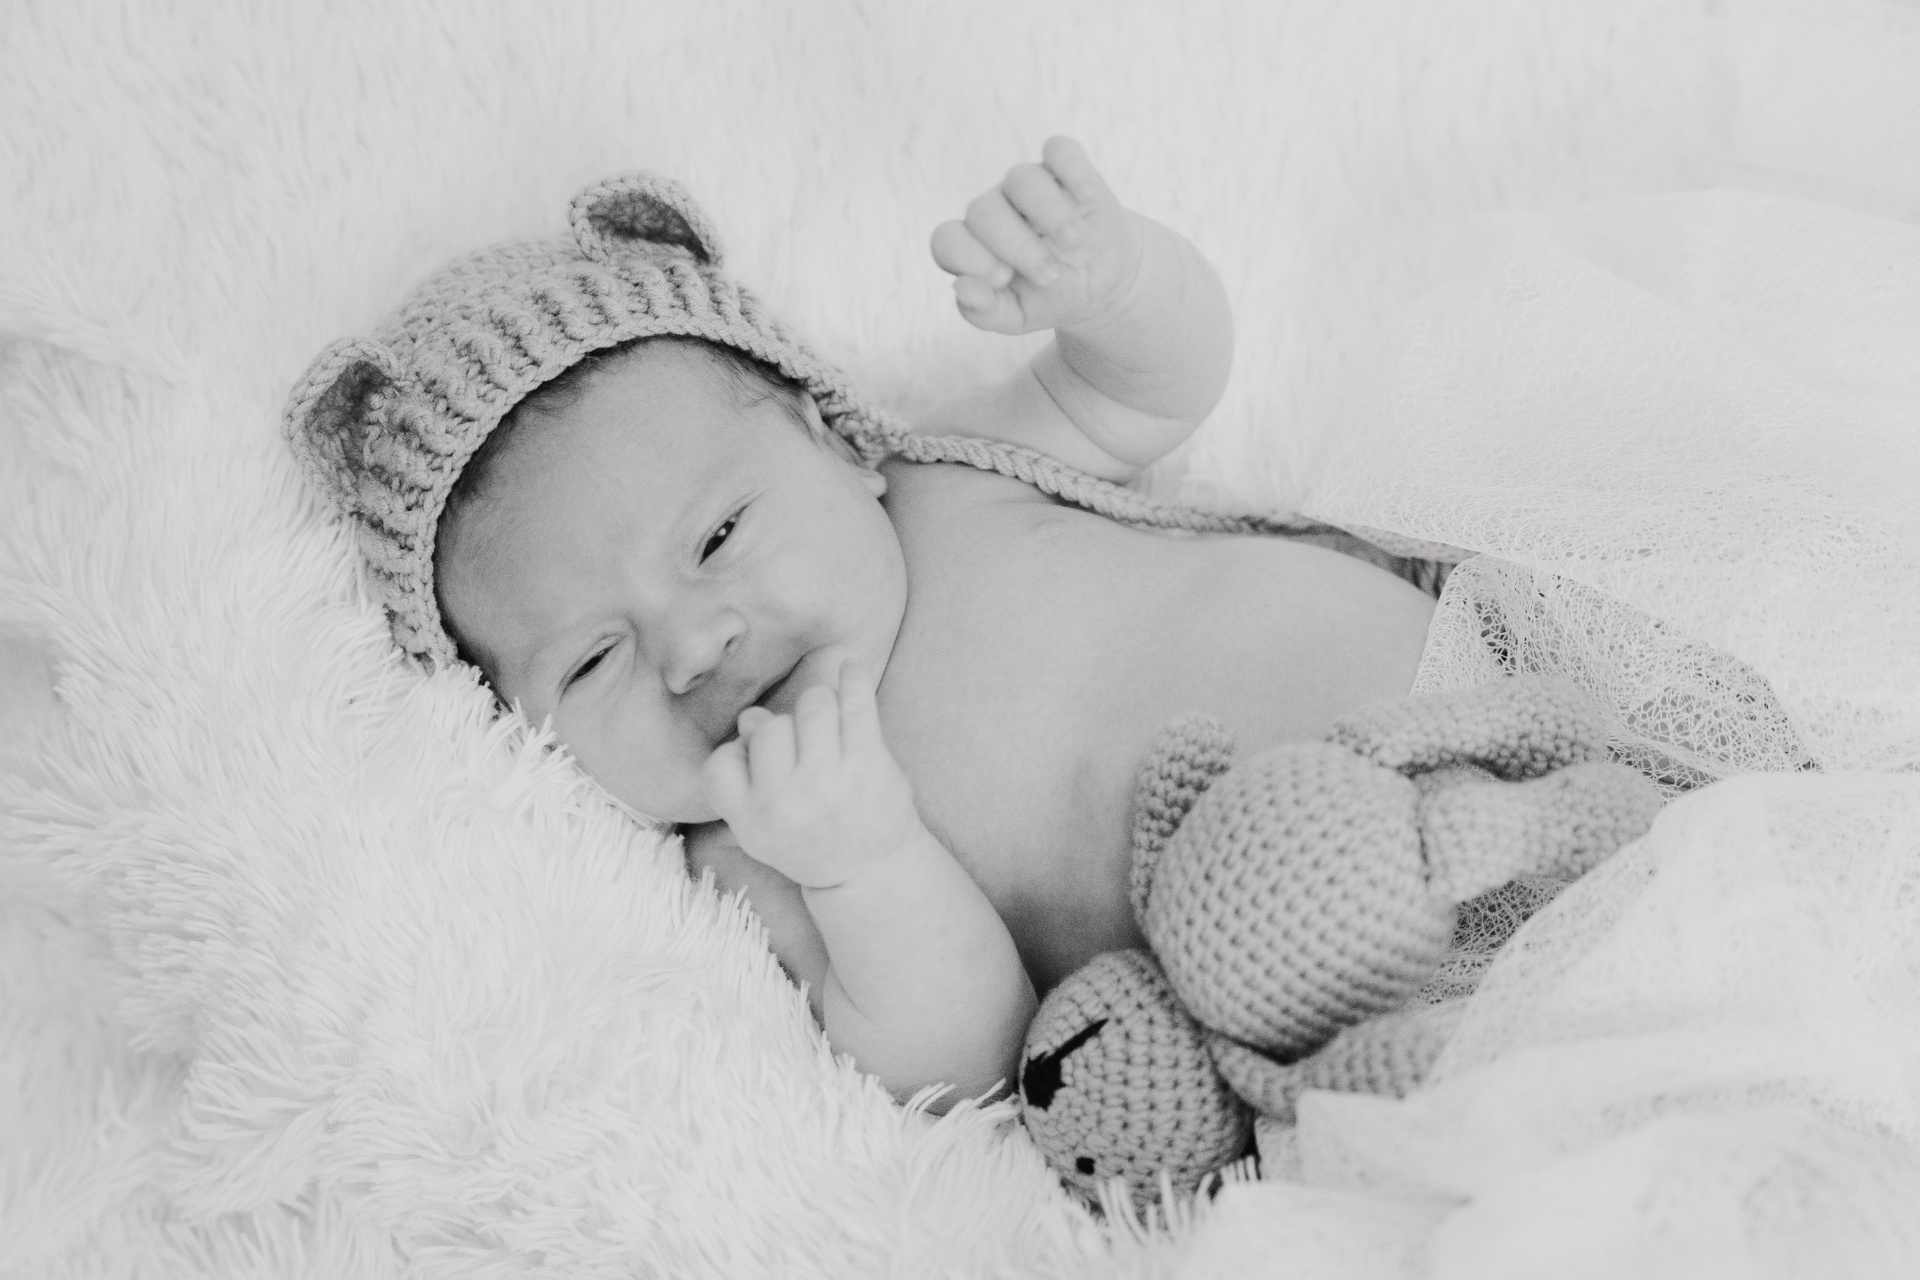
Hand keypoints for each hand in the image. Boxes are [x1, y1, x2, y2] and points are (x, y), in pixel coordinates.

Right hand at [700, 659, 925, 889]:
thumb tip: (751, 718)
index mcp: (751, 820)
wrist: (872, 871)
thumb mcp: (761, 827)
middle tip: (806, 753)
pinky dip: (854, 677)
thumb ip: (743, 776)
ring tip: (829, 727)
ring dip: (820, 707)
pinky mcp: (869, 765)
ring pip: (813, 705)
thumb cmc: (811, 839)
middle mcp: (787, 803)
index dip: (737, 753)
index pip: (720, 763)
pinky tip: (851, 664)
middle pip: (770, 727)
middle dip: (786, 729)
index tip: (757, 761)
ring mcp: (829, 783)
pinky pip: (857, 704)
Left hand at [930, 135, 1143, 336]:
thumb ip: (984, 311)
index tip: (1003, 279)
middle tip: (1050, 276)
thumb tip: (961, 288)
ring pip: (1021, 177)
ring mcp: (1028, 186)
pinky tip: (1086, 199)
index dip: (968, 257)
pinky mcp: (1065, 169)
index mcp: (973, 244)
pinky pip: (1060, 150)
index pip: (947, 239)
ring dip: (1048, 211)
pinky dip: (1073, 171)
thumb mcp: (1017, 317)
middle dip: (1017, 246)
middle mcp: (994, 208)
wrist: (1102, 284)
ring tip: (1073, 241)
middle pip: (984, 210)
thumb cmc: (1050, 298)